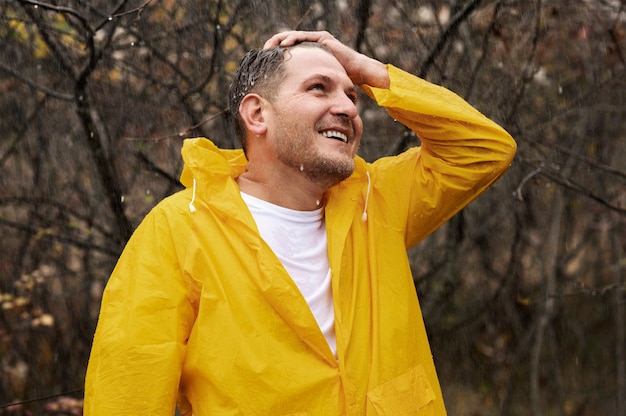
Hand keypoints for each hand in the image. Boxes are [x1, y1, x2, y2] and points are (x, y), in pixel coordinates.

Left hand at [264, 31, 388, 88]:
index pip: (287, 52)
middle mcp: (311, 45)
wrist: (357, 74)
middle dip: (273, 46)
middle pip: (287, 42)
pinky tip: (283, 45)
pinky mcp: (322, 38)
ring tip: (269, 47)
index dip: (275, 56)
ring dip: (279, 40)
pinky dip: (292, 39)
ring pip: (292, 37)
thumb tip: (291, 104)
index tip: (264, 62)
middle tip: (262, 53)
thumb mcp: (316, 85)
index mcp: (307, 55)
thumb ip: (306, 89)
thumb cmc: (339, 83)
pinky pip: (303, 36)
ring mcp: (316, 40)